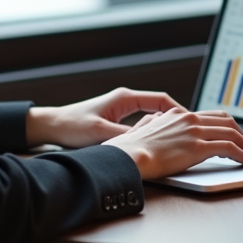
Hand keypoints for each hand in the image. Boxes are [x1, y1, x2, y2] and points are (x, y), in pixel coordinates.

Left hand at [25, 87, 183, 148]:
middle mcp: (125, 101)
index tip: (191, 122)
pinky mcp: (115, 120)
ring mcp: (121, 110)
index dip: (179, 111)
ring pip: (151, 116)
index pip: (161, 100)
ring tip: (179, 139)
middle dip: (176, 119)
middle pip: (160, 107)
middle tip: (191, 132)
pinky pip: (141, 124)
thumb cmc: (72, 126)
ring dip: (164, 126)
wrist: (51, 126)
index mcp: (125, 98)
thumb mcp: (101, 133)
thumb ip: (125, 137)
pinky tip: (156, 144)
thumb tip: (147, 144)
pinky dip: (151, 132)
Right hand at [103, 109, 242, 179]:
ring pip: (232, 133)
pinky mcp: (198, 147)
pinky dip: (242, 154)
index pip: (212, 115)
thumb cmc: (132, 148)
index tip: (236, 134)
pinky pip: (229, 148)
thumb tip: (158, 118)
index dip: (229, 125)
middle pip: (227, 121)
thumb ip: (155, 121)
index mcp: (178, 115)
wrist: (128, 156)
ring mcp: (194, 132)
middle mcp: (189, 119)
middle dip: (242, 133)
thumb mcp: (144, 127)